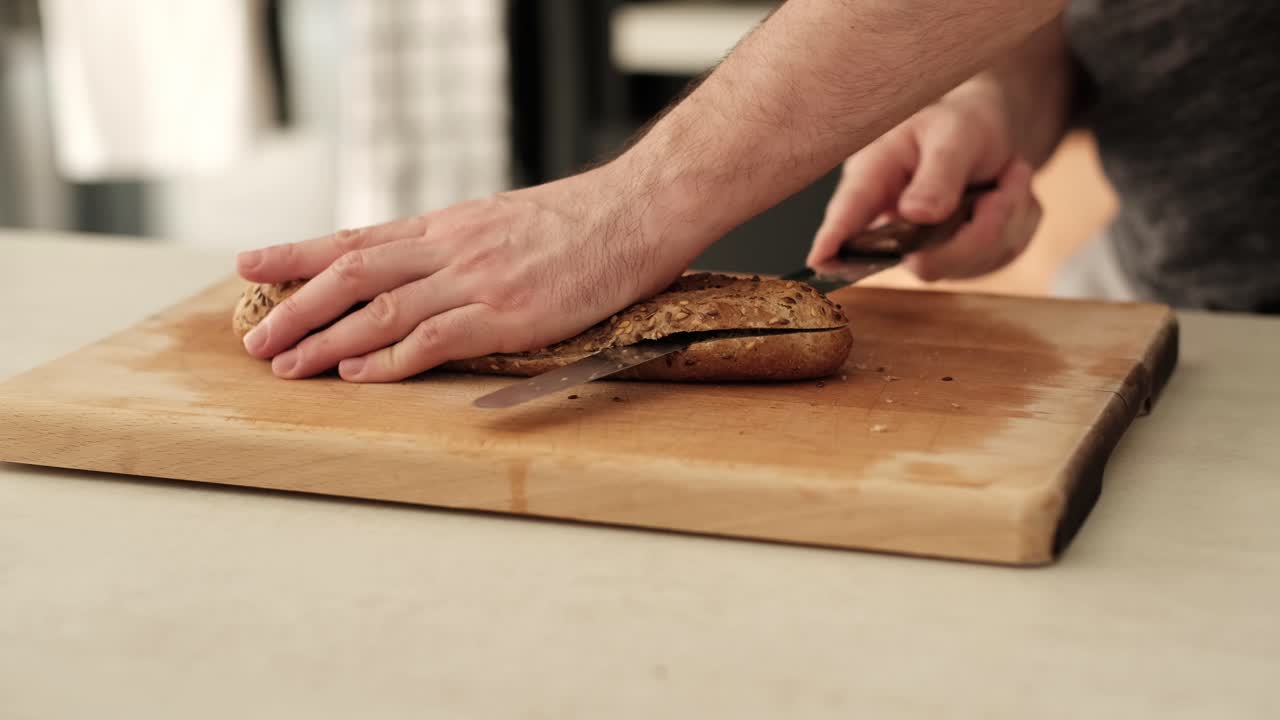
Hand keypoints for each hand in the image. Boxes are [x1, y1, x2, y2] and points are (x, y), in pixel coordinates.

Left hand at [235, 164, 690, 381]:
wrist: (638, 210)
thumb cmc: (583, 220)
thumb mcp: (506, 220)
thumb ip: (462, 245)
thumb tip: (427, 268)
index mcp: (449, 225)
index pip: (356, 238)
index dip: (298, 253)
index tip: (250, 264)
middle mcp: (450, 248)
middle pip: (352, 273)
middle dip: (296, 306)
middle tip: (255, 336)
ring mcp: (476, 280)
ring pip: (382, 309)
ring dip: (327, 339)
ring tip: (286, 364)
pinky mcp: (508, 314)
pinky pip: (435, 337)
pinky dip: (390, 358)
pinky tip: (358, 374)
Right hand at [808, 86, 1041, 280]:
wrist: (986, 133)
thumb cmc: (957, 125)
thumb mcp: (953, 132)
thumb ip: (938, 172)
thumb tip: (917, 215)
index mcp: (874, 182)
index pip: (847, 216)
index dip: (832, 242)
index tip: (819, 260)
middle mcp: (892, 226)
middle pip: (924, 262)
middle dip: (978, 231)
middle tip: (1007, 184)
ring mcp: (926, 248)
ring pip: (970, 263)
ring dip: (1007, 216)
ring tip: (1010, 172)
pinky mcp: (962, 259)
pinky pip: (1000, 257)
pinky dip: (1019, 222)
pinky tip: (1009, 191)